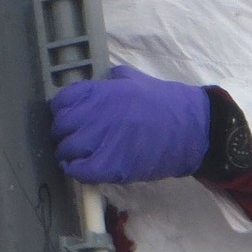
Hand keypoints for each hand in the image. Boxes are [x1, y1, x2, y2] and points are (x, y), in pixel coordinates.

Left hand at [50, 65, 209, 184]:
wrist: (191, 129)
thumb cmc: (166, 103)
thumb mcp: (135, 80)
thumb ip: (112, 81)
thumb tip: (99, 83)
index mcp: (101, 92)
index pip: (62, 101)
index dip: (61, 111)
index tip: (67, 117)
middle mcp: (96, 114)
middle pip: (60, 127)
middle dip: (62, 133)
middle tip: (71, 138)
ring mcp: (102, 141)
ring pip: (66, 150)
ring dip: (67, 153)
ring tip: (76, 155)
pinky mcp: (111, 166)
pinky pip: (78, 171)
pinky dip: (75, 170)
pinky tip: (80, 168)